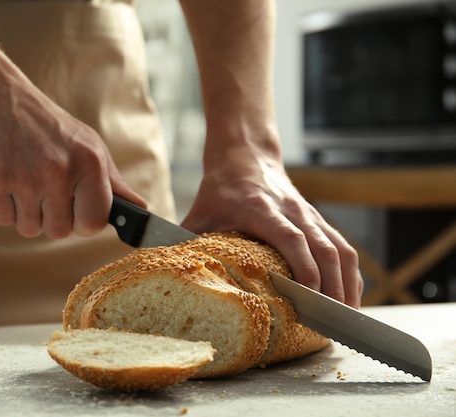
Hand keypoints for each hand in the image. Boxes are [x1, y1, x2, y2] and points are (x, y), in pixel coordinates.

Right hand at [0, 71, 144, 238]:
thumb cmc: (49, 126)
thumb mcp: (90, 146)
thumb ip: (113, 182)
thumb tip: (141, 209)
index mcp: (89, 164)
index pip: (93, 223)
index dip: (84, 223)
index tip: (76, 211)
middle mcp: (58, 172)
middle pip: (58, 232)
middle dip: (51, 218)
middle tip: (45, 191)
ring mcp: (24, 178)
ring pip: (28, 229)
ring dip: (26, 213)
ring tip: (24, 181)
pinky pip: (2, 219)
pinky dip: (2, 206)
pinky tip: (6, 179)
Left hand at [181, 141, 362, 307]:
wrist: (244, 156)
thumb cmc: (220, 188)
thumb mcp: (200, 212)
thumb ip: (186, 241)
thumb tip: (171, 274)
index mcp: (261, 209)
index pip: (292, 238)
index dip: (305, 267)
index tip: (311, 296)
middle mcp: (292, 210)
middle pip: (323, 248)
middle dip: (332, 286)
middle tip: (331, 321)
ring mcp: (309, 214)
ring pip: (340, 248)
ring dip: (346, 282)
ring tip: (346, 316)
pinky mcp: (317, 219)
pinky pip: (343, 246)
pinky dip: (350, 272)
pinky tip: (349, 295)